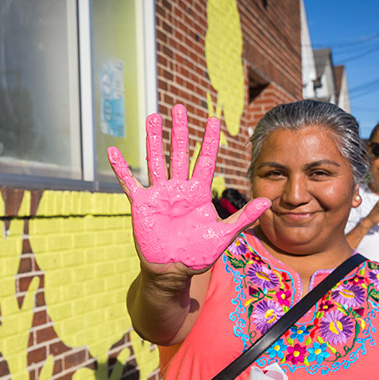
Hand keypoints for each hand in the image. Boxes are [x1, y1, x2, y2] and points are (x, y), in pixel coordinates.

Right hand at [108, 104, 268, 271]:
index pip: (206, 160)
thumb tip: (266, 202)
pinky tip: (112, 152)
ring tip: (152, 118)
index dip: (209, 140)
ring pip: (156, 161)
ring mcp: (159, 195)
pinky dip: (121, 168)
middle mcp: (178, 189)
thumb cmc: (197, 255)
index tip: (212, 119)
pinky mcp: (142, 205)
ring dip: (153, 140)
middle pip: (179, 153)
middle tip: (178, 107)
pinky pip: (130, 183)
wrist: (172, 271)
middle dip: (179, 130)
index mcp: (198, 193)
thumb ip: (242, 218)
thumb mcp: (222, 235)